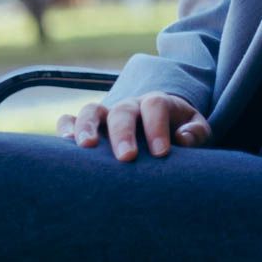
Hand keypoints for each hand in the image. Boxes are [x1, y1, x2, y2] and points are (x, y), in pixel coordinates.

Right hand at [56, 92, 209, 161]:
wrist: (162, 129)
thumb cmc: (181, 133)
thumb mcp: (197, 131)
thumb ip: (196, 132)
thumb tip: (182, 138)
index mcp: (158, 103)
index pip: (155, 105)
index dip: (157, 127)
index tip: (161, 154)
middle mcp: (130, 106)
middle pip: (123, 110)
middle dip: (123, 133)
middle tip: (127, 158)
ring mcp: (107, 114)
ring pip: (91, 110)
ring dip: (87, 126)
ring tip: (86, 147)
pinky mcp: (89, 126)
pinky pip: (70, 119)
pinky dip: (65, 127)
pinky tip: (64, 145)